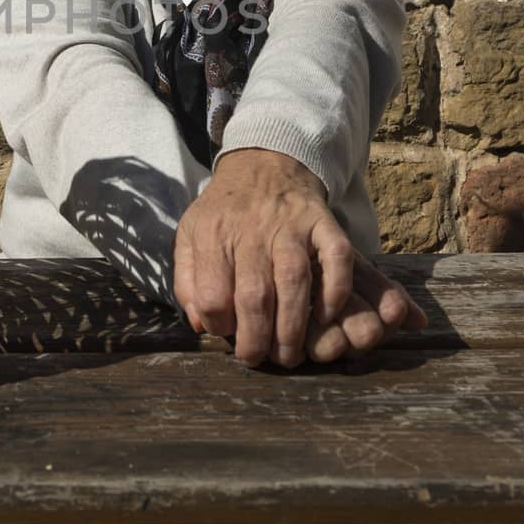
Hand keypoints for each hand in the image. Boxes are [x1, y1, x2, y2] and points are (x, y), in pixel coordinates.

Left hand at [173, 148, 427, 367]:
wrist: (263, 164)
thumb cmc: (224, 213)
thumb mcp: (190, 235)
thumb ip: (187, 280)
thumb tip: (200, 325)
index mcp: (212, 234)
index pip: (211, 293)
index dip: (219, 324)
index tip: (227, 335)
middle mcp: (251, 230)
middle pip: (254, 294)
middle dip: (257, 339)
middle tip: (260, 359)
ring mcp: (290, 225)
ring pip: (294, 281)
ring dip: (293, 326)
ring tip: (289, 354)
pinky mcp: (323, 222)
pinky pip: (336, 257)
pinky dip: (334, 290)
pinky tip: (326, 315)